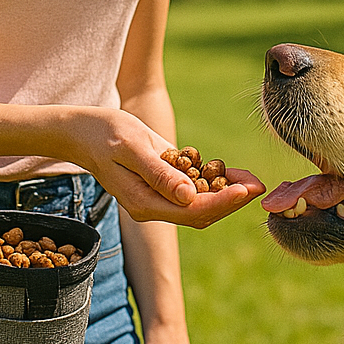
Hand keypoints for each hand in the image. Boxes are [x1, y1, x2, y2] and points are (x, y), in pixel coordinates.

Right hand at [68, 109, 265, 225]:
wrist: (83, 132)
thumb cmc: (105, 134)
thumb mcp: (132, 148)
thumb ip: (159, 173)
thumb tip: (189, 196)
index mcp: (145, 203)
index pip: (193, 210)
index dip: (223, 201)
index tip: (246, 189)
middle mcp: (153, 206)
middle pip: (202, 212)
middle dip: (232, 200)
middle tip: (259, 184)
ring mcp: (157, 198)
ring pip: (199, 204)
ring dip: (226, 193)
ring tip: (250, 179)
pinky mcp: (161, 186)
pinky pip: (192, 191)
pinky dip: (212, 183)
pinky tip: (229, 172)